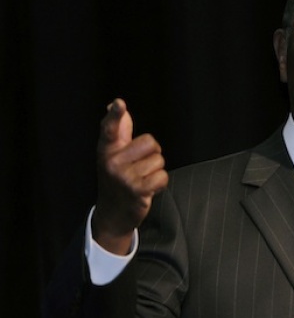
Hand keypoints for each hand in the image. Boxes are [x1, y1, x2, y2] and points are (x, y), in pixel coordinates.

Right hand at [92, 98, 167, 254]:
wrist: (113, 214)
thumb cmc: (118, 178)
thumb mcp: (114, 155)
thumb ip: (119, 131)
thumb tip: (116, 104)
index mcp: (107, 150)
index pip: (110, 128)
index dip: (115, 115)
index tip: (119, 103)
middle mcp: (112, 161)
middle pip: (151, 143)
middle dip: (152, 154)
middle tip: (140, 167)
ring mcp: (123, 177)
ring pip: (158, 161)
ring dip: (155, 171)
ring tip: (142, 180)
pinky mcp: (136, 191)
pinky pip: (162, 177)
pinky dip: (160, 184)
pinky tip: (148, 189)